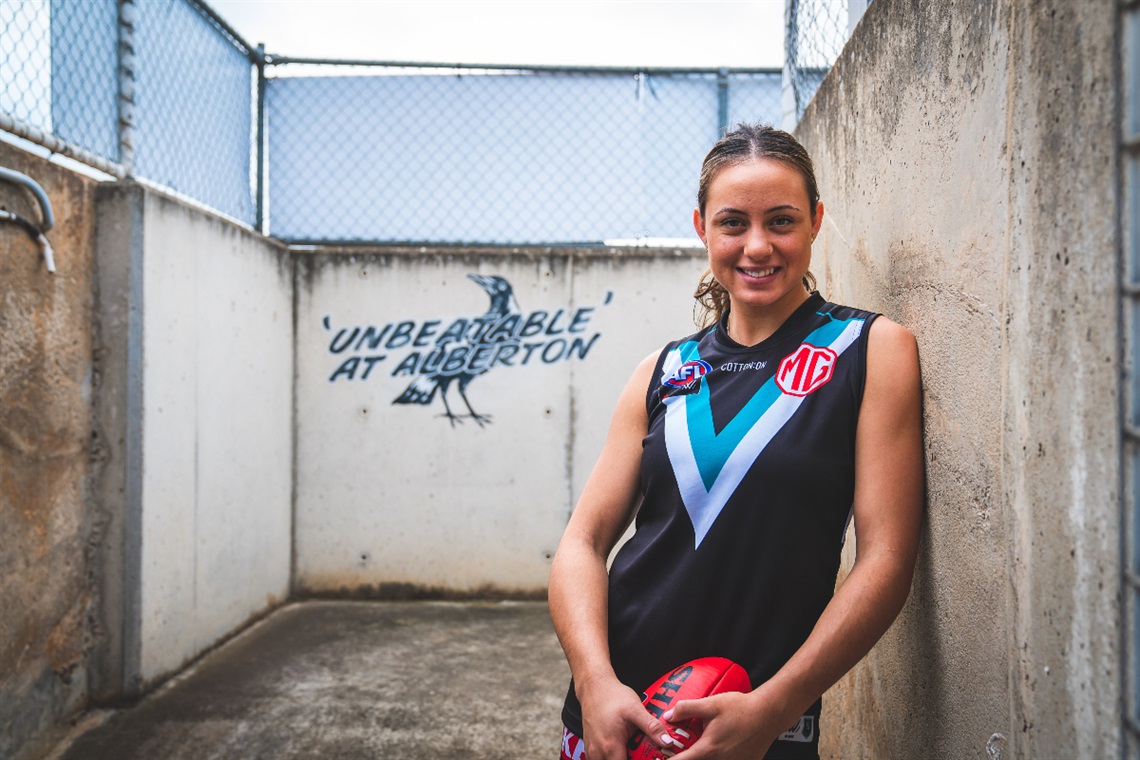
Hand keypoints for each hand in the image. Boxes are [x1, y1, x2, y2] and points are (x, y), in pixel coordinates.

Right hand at [578, 676, 672, 759]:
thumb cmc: (612, 696)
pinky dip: (613, 756)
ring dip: (622, 758)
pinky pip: (602, 759)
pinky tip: (623, 748)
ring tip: (634, 751)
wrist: (594, 687)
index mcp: (610, 746)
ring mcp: (592, 751)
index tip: (647, 757)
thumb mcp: (635, 709)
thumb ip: (651, 727)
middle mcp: (598, 753)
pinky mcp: (590, 748)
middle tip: (642, 753)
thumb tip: (668, 742)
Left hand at [662, 690, 785, 759]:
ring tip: (707, 744)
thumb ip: (686, 709)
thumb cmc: (742, 709)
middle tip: (684, 749)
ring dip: (704, 756)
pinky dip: (721, 757)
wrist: (769, 714)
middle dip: (688, 757)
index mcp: (709, 748)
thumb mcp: (711, 704)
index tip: (663, 758)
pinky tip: (724, 746)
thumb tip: (669, 715)